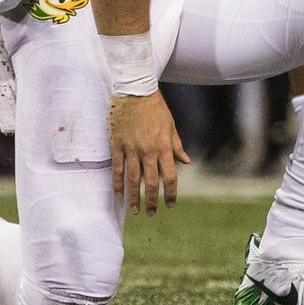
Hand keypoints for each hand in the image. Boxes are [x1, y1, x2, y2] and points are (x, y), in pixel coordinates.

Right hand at [110, 91, 188, 216]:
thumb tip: (186, 162)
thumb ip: (177, 146)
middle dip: (151, 201)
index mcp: (163, 147)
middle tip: (151, 214)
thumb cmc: (155, 107)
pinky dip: (118, 184)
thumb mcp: (171, 125)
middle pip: (150, 183)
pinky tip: (118, 195)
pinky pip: (117, 168)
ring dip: (134, 198)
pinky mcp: (117, 145)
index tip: (170, 205)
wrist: (134, 90)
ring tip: (134, 211)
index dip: (170, 194)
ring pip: (133, 179)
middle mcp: (148, 151)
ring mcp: (131, 149)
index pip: (169, 177)